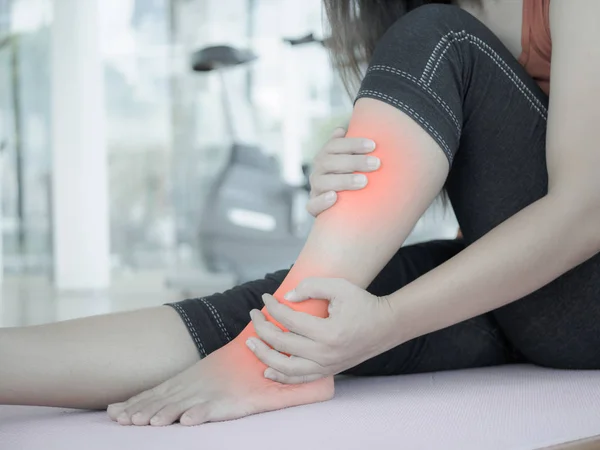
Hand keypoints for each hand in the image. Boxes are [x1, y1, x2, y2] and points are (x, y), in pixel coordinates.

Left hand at [246, 278, 392, 383]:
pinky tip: (267, 369)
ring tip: (251, 343)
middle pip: (282, 343)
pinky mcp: (328, 371)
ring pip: (285, 367)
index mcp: (328, 332)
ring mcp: (326, 366)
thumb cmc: (363, 303)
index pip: (290, 320)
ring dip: (264, 355)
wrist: (385, 326)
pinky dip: (280, 377)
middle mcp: (325, 353)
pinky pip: (299, 379)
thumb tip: (287, 298)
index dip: (273, 307)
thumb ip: (312, 287)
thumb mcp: (340, 286)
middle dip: (262, 328)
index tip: (266, 297)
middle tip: (253, 315)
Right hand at [306, 128, 378, 216]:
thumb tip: (341, 129)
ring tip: (363, 181)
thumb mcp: (353, 162)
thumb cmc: (353, 179)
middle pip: (329, 162)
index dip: (352, 144)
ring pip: (322, 182)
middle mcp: (318, 171)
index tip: (373, 145)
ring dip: (343, 180)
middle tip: (376, 163)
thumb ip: (351, 148)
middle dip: (354, 162)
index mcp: (325, 157)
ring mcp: (315, 189)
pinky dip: (322, 201)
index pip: (334, 145)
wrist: (345, 210)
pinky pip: (312, 205)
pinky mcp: (314, 207)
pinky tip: (335, 197)